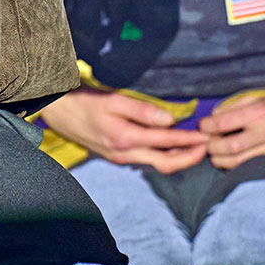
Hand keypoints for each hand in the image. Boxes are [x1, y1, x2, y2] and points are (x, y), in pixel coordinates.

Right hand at [38, 88, 207, 173]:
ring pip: (157, 164)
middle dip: (190, 157)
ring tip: (194, 147)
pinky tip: (170, 147)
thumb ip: (142, 110)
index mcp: (126, 139)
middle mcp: (125, 154)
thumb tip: (169, 120)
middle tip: (208, 147)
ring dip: (178, 158)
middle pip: (166, 163)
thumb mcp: (113, 100)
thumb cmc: (84, 102)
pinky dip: (163, 156)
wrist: (57, 112)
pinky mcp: (116, 156)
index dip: (190, 141)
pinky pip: (146, 160)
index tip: (206, 137)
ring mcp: (120, 158)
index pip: (167, 143)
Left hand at [199, 96, 264, 168]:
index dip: (207, 126)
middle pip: (228, 147)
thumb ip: (234, 106)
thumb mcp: (259, 98)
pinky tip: (230, 161)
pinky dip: (235, 168)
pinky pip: (249, 170)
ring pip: (237, 163)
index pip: (223, 123)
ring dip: (219, 160)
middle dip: (211, 147)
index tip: (203, 127)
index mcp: (259, 113)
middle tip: (206, 143)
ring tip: (216, 153)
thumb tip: (213, 117)